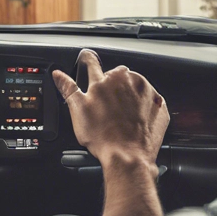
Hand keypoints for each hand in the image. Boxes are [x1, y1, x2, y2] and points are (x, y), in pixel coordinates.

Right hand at [52, 49, 169, 171]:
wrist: (129, 156)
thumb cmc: (103, 137)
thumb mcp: (78, 111)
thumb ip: (68, 88)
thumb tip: (58, 74)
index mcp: (104, 80)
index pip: (91, 62)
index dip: (86, 61)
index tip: (86, 59)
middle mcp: (127, 79)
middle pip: (115, 75)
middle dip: (110, 85)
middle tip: (105, 105)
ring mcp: (145, 90)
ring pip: (133, 84)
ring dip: (128, 94)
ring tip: (121, 115)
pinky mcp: (158, 103)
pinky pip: (149, 98)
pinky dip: (143, 105)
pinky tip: (135, 119)